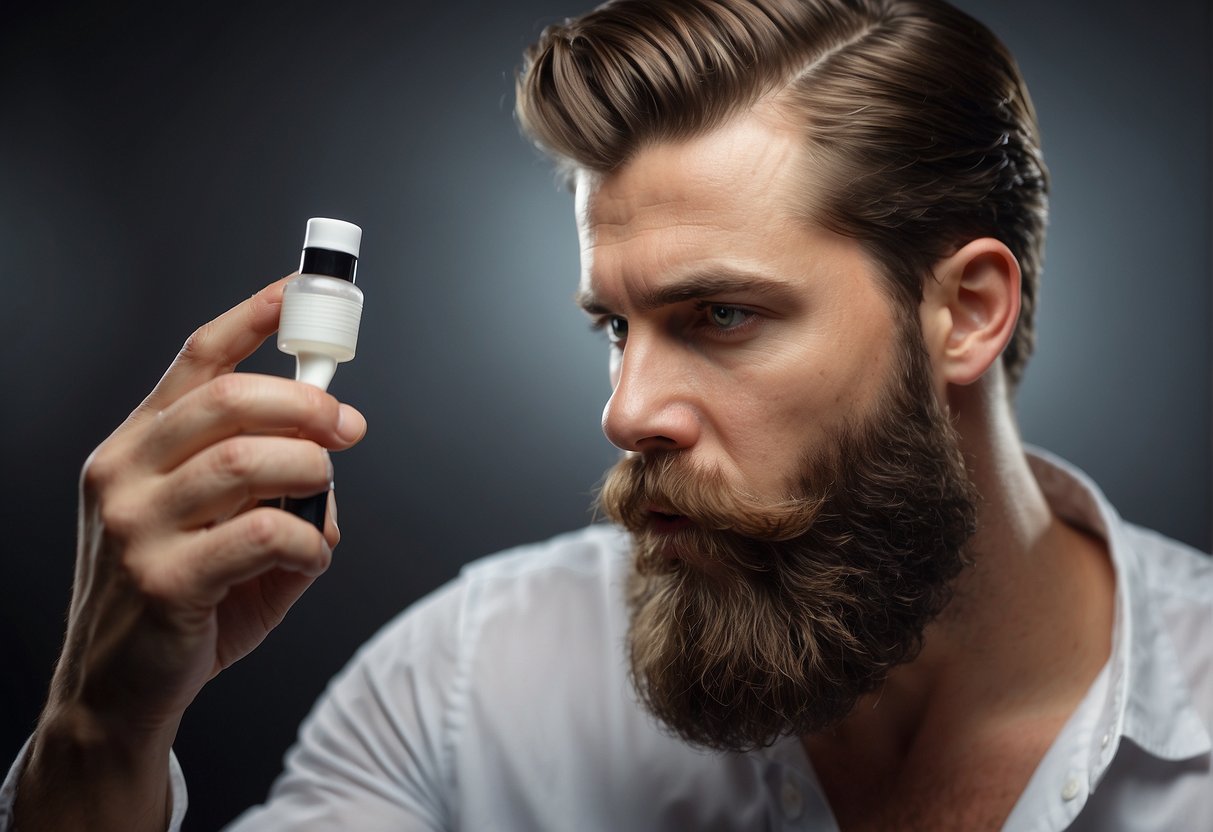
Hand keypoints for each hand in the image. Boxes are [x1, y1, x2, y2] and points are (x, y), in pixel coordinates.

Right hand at [16, 276, 366, 830]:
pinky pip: (265, 534)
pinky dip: (309, 541)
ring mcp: (136, 525)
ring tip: (320, 501)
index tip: (301, 293)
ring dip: (312, 473)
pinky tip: (309, 558)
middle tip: (348, 428)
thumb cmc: (179, 600)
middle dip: (307, 404)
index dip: (253, 318)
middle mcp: (124, 472)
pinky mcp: (163, 579)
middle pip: (229, 398)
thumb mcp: (215, 527)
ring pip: (250, 459)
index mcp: (135, 446)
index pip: (195, 359)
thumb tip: (330, 459)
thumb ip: (267, 485)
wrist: (117, 692)